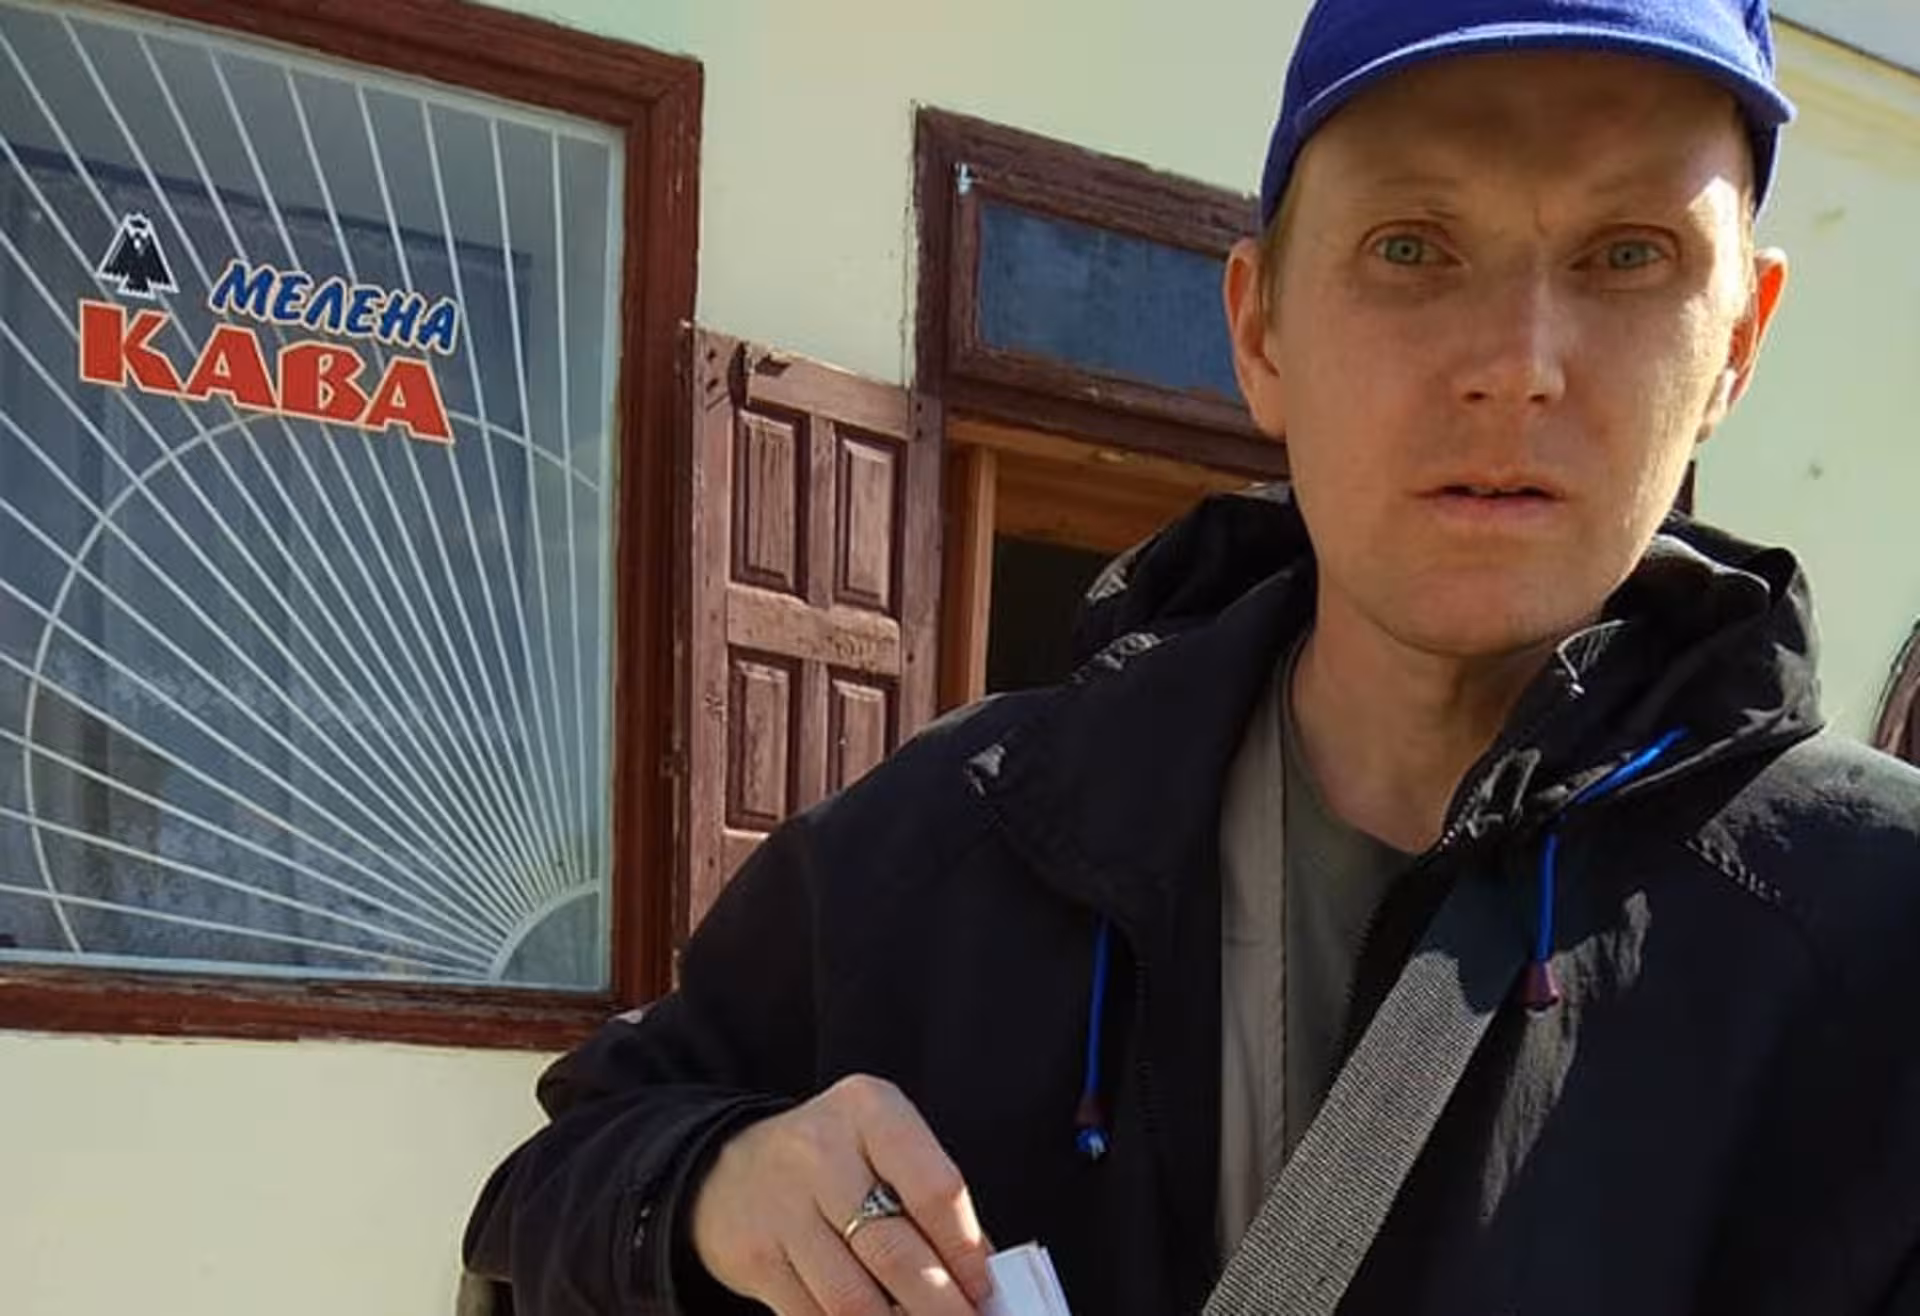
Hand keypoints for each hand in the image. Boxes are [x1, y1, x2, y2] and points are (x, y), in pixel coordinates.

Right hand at [689, 1074, 994, 1314]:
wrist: (729, 1170)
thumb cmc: (831, 1161)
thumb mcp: (883, 1149)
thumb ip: (929, 1202)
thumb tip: (984, 1277)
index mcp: (870, 1111)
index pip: (935, 1189)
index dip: (967, 1250)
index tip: (986, 1289)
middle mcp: (821, 1152)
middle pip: (896, 1252)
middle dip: (943, 1306)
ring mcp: (783, 1207)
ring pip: (855, 1299)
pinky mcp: (756, 1258)